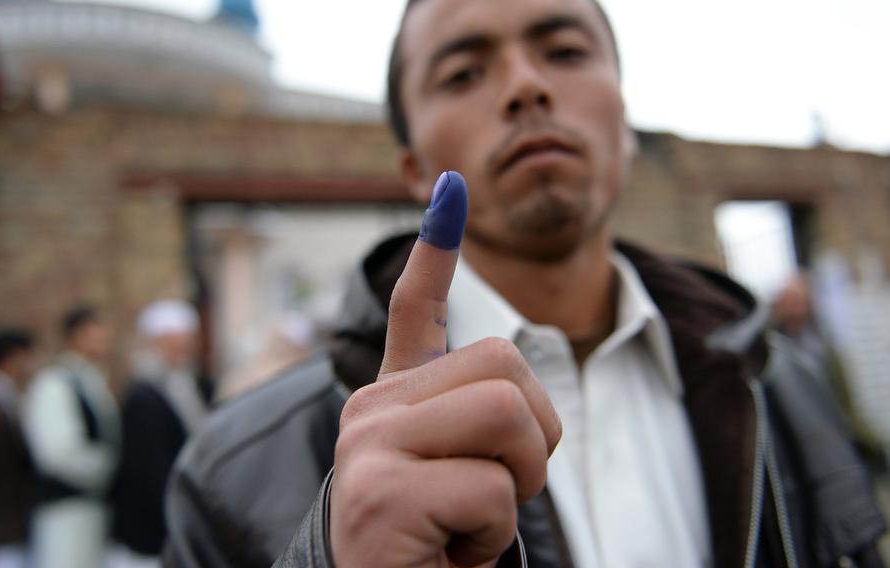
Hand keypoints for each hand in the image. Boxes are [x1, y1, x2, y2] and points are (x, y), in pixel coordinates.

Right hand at [330, 172, 561, 567]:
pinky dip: (492, 534)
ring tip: (469, 522)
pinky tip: (448, 553)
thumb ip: (469, 422)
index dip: (437, 252)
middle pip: (505, 365)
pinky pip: (492, 490)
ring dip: (518, 484)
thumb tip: (509, 385)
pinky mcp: (381, 493)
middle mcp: (370, 411)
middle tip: (494, 491)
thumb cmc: (431, 544)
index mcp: (393, 404)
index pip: (413, 311)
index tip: (452, 189)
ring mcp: (369, 446)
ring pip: (508, 415)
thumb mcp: (457, 477)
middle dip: (533, 437)